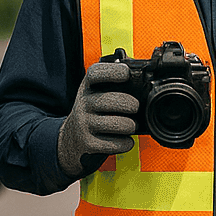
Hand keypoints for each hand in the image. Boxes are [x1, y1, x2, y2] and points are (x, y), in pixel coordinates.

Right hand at [56, 61, 138, 177]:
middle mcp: (83, 103)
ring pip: (117, 124)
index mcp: (87, 87)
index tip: (127, 74)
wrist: (71, 137)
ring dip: (131, 126)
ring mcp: (84, 124)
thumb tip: (145, 80)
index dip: (113, 71)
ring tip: (131, 125)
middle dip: (130, 104)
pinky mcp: (88, 143)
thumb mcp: (97, 93)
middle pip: (110, 100)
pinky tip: (125, 139)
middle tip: (135, 107)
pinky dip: (126, 143)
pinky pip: (115, 143)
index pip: (95, 73)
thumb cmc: (93, 112)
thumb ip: (115, 85)